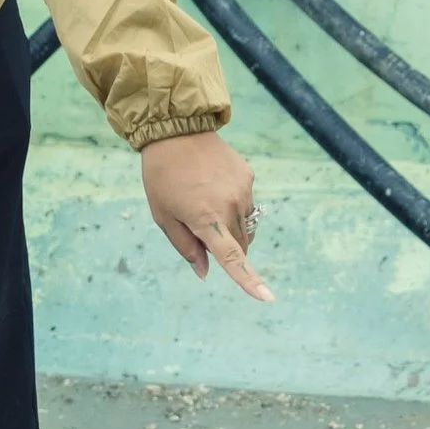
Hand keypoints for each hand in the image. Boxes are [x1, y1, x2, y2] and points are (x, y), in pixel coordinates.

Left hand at [140, 131, 272, 301]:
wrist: (176, 130)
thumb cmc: (162, 177)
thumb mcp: (164, 216)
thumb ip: (185, 247)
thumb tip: (205, 272)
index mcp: (207, 219)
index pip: (232, 258)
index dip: (249, 280)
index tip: (267, 297)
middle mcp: (231, 206)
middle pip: (240, 244)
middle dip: (224, 247)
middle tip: (196, 225)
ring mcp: (243, 190)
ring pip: (245, 226)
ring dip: (230, 227)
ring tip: (204, 202)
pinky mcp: (248, 176)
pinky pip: (246, 203)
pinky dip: (233, 206)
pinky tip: (213, 186)